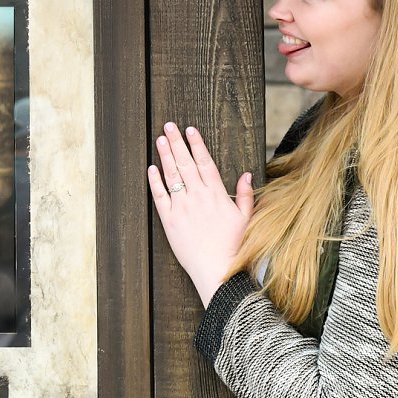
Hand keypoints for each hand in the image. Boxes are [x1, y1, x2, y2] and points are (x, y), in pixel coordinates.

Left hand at [147, 122, 252, 307]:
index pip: (205, 163)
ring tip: (160, 140)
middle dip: (177, 143)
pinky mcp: (170, 221)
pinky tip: (151, 168)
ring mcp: (183, 208)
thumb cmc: (235, 246)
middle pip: (186, 164)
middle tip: (168, 126)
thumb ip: (246, 195)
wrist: (218, 270)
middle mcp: (199, 197)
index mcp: (218, 195)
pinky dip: (155, 181)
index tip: (190, 130)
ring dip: (165, 156)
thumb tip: (246, 175)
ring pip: (172, 176)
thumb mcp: (246, 219)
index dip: (197, 144)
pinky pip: (160, 197)